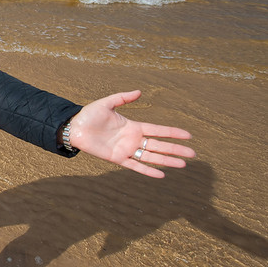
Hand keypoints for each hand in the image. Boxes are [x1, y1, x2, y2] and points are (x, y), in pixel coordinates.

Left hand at [68, 90, 194, 177]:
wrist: (74, 128)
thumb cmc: (89, 115)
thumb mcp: (107, 103)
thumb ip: (122, 98)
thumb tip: (139, 92)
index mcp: (133, 126)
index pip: (158, 130)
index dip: (173, 133)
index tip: (188, 135)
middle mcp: (133, 139)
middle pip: (159, 146)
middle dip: (176, 149)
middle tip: (193, 153)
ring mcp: (126, 150)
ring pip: (151, 157)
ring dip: (167, 161)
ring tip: (183, 164)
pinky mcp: (117, 159)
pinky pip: (136, 166)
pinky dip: (148, 170)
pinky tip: (161, 174)